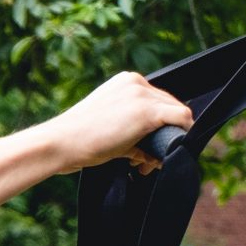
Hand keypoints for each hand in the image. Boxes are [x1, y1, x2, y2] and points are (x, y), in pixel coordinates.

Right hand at [41, 72, 194, 173]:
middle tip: (147, 162)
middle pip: (171, 106)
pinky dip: (181, 137)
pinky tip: (163, 156)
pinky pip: (182, 119)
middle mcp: (137, 82)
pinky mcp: (147, 112)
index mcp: (127, 81)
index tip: (148, 147)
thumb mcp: (110, 128)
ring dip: (170, 140)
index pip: (158, 100)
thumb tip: (153, 153)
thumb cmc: (79, 139)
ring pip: (178, 114)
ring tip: (147, 164)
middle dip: (165, 134)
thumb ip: (134, 135)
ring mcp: (142, 94)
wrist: (63, 141)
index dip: (160, 126)